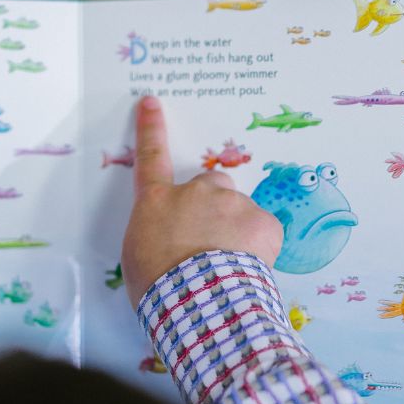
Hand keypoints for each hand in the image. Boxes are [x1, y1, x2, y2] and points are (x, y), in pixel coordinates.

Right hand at [121, 96, 282, 306]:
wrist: (196, 300)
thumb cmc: (158, 286)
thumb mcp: (139, 257)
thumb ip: (156, 233)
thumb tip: (171, 239)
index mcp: (158, 202)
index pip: (151, 157)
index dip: (151, 128)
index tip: (152, 103)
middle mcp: (196, 192)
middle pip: (211, 185)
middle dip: (213, 206)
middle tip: (209, 241)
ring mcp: (232, 203)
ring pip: (240, 211)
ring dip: (237, 231)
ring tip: (228, 266)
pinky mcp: (263, 222)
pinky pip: (264, 231)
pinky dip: (260, 248)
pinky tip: (248, 269)